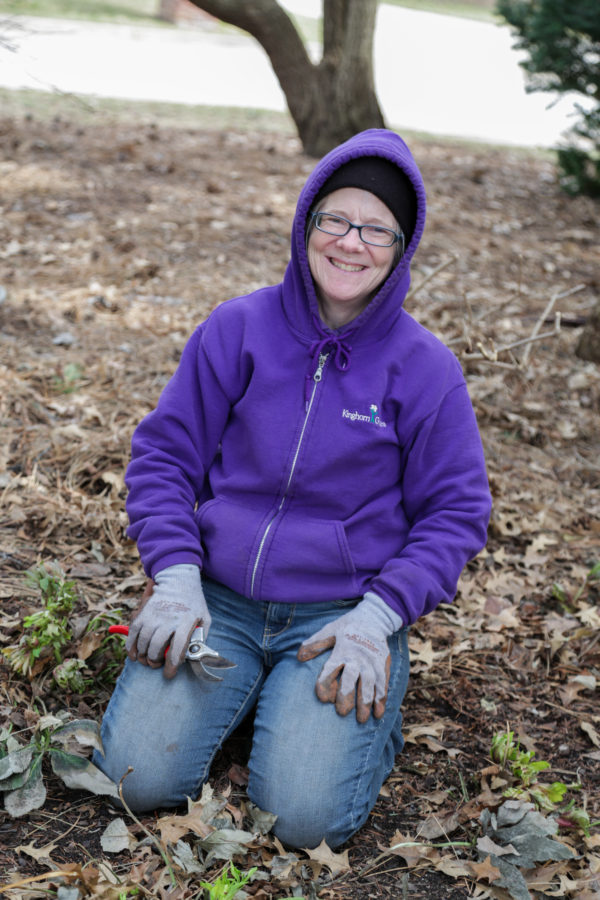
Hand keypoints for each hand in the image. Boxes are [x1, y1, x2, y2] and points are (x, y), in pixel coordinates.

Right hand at [126, 564, 209, 678]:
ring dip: (143, 655)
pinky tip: (134, 654)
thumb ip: (201, 637)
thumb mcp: (205, 618)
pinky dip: (131, 646)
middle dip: (154, 661)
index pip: (178, 647)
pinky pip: (133, 632)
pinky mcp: (144, 612)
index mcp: (186, 621)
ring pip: (143, 641)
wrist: (178, 580)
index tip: (169, 674)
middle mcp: (169, 619)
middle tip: (156, 665)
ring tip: (147, 660)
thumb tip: (195, 656)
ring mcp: (154, 615)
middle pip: (156, 647)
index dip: (172, 664)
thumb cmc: (193, 603)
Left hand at [297, 593, 402, 722]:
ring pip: (369, 684)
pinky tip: (378, 714)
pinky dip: (381, 699)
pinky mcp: (383, 665)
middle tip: (341, 713)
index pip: (331, 668)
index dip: (326, 683)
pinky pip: (383, 684)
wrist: (374, 618)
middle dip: (347, 696)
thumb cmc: (347, 627)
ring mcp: (371, 662)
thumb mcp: (329, 630)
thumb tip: (299, 657)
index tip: (323, 698)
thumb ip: (315, 644)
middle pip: (351, 679)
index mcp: (342, 650)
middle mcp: (357, 657)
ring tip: (361, 720)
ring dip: (365, 702)